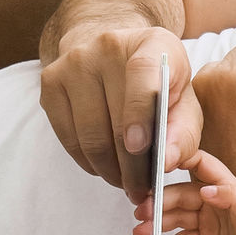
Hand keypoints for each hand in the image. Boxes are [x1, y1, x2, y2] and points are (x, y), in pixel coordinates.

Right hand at [41, 26, 202, 203]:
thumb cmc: (160, 86)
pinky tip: (105, 166)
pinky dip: (88, 162)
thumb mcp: (185, 102)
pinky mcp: (50, 81)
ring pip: (89, 135)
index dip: (140, 113)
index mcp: (152, 44)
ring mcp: (73, 62)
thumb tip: (168, 163)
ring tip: (126, 183)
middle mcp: (108, 45)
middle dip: (131, 167)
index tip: (140, 148)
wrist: (116, 54)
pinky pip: (68, 137)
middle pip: (115, 119)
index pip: (143, 74)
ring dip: (110, 170)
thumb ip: (184, 132)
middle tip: (143, 191)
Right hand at [133, 149, 235, 234]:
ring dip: (158, 224)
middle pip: (180, 195)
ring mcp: (209, 221)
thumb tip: (204, 189)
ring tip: (142, 233)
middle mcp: (215, 201)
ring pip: (177, 217)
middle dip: (159, 202)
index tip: (156, 166)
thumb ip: (230, 197)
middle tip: (142, 212)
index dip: (179, 160)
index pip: (200, 165)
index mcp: (226, 187)